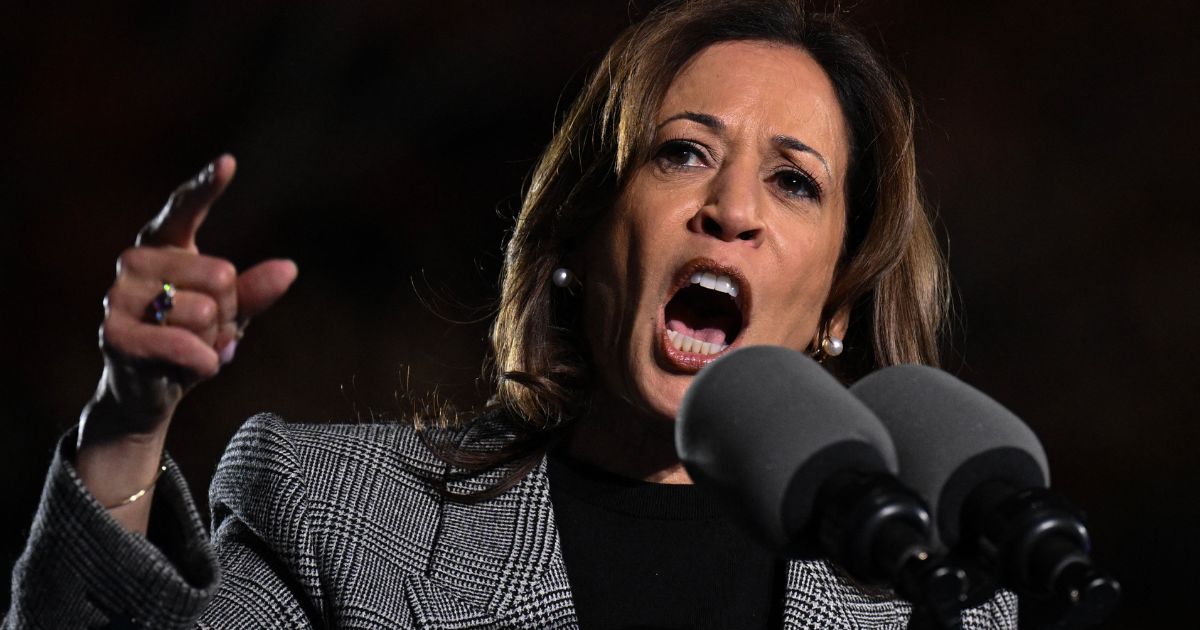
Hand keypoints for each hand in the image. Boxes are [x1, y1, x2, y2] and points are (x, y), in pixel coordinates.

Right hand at [79, 155, 297, 445]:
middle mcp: (134, 262)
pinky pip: (184, 344)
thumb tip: (288, 269)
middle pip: (220, 276)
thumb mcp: (231, 314)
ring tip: (191, 346)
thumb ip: (256, 291)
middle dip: (228, 312)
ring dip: (212, 340)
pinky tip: (194, 366)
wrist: (148, 391)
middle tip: (206, 329)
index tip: (229, 162)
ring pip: (205, 312)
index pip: (183, 210)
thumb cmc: (190, 339)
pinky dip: (204, 362)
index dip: (205, 187)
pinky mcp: (114, 334)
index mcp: (162, 246)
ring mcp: (117, 296)